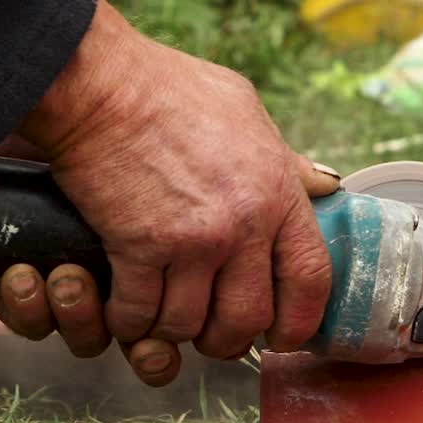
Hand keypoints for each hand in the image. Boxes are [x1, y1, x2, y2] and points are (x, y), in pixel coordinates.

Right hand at [18, 0, 340, 368]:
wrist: (99, 84)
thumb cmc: (166, 89)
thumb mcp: (245, 111)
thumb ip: (285, 160)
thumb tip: (322, 186)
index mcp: (277, 192)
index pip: (311, 279)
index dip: (299, 322)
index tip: (281, 337)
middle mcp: (243, 222)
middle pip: (249, 319)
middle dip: (226, 337)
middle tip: (207, 332)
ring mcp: (193, 240)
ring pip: (189, 324)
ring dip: (171, 329)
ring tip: (160, 314)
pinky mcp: (139, 248)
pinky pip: (139, 314)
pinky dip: (128, 319)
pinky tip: (122, 304)